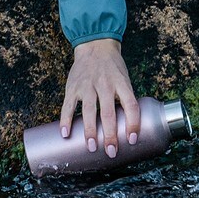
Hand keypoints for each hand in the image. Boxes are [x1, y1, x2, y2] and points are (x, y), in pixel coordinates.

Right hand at [60, 38, 140, 157]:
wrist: (95, 45)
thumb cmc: (113, 68)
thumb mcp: (125, 79)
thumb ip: (125, 100)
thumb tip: (129, 129)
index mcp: (121, 83)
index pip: (131, 105)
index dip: (133, 124)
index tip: (133, 140)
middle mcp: (104, 84)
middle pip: (108, 112)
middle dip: (110, 134)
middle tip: (111, 152)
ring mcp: (87, 85)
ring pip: (88, 110)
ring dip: (90, 131)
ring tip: (92, 147)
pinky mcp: (72, 86)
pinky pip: (68, 105)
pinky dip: (66, 120)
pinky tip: (65, 134)